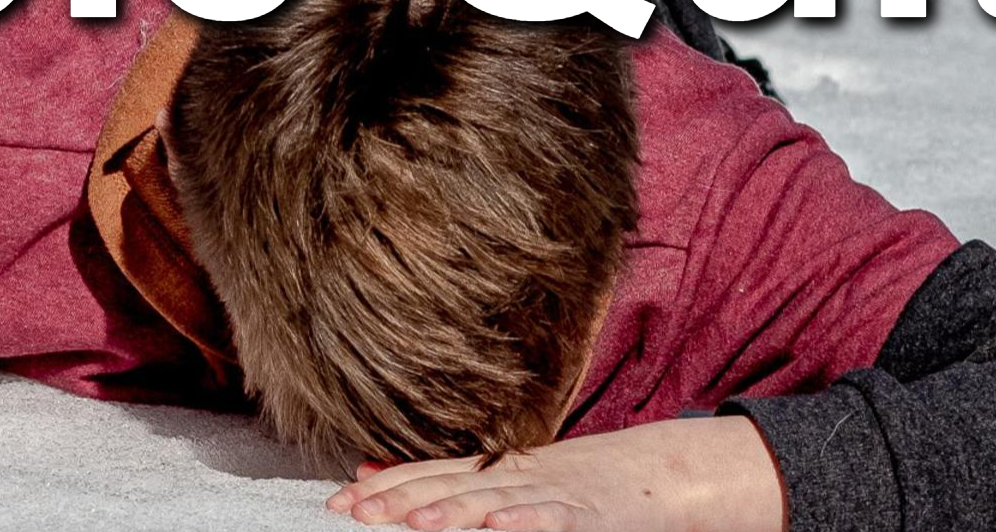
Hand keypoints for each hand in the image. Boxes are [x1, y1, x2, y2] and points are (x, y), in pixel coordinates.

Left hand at [325, 417, 785, 531]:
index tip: (339, 500)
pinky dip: (527, 521)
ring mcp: (552, 493)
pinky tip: (500, 525)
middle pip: (451, 487)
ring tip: (415, 524)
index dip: (387, 488)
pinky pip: (554, 519)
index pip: (431, 475)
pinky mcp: (588, 515)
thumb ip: (445, 478)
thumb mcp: (505, 477)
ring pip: (495, 503)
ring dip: (454, 513)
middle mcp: (517, 476)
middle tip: (356, 513)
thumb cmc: (575, 486)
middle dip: (401, 501)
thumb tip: (372, 472)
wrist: (655, 473)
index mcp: (496, 470)